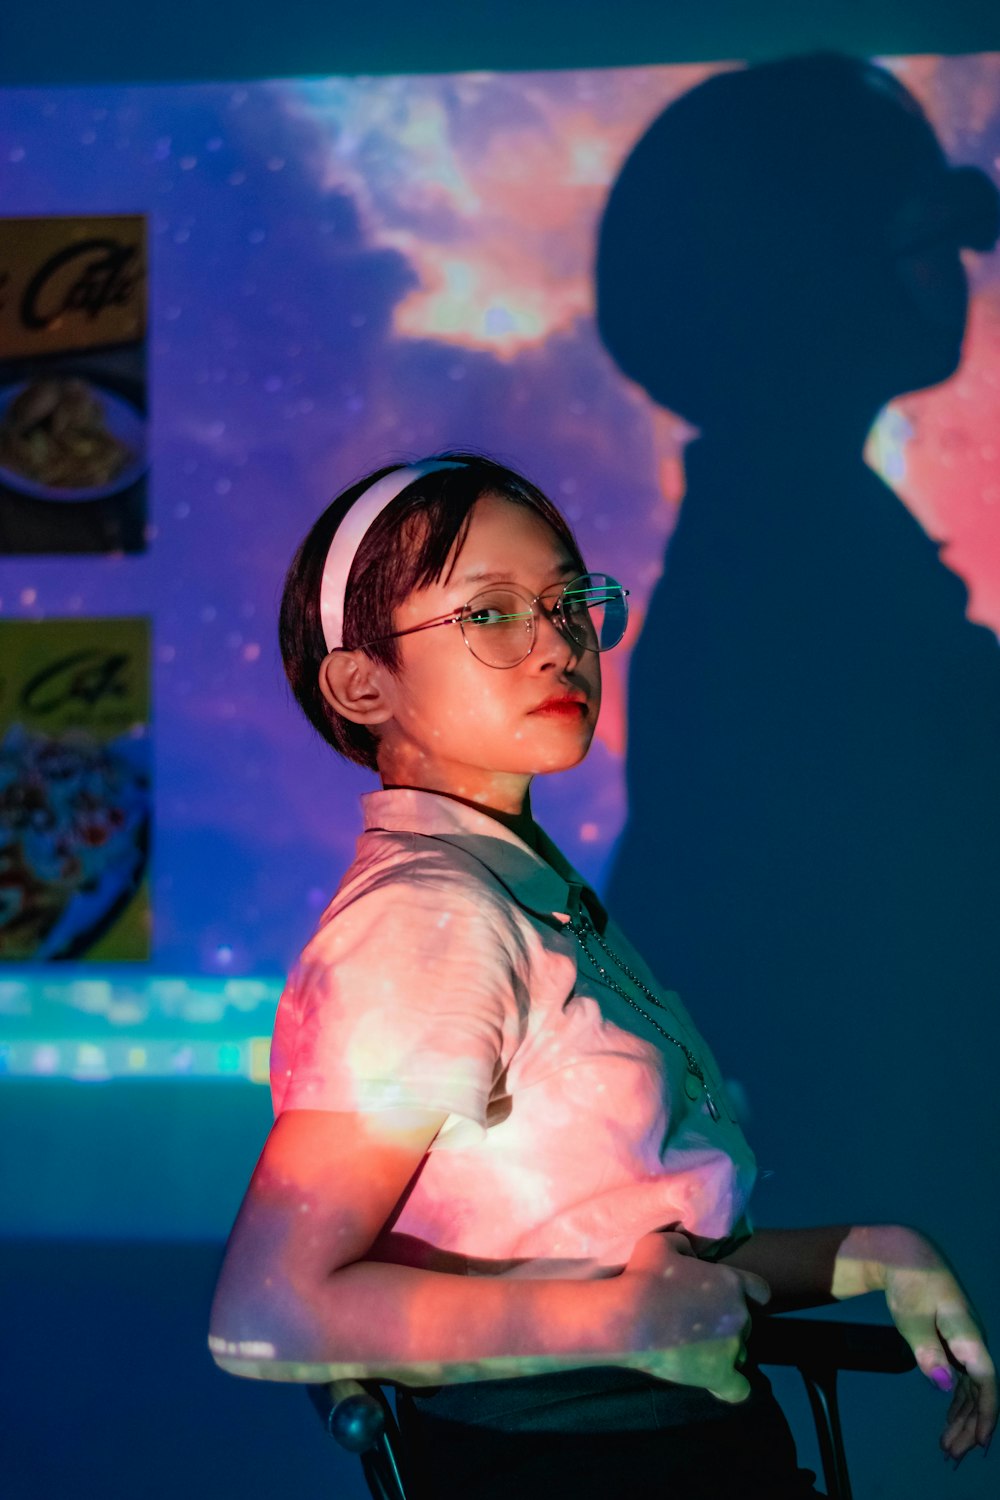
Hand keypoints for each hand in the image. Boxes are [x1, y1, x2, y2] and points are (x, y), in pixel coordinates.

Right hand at [617, 1229, 770, 1402]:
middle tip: (699, 1325)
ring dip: (726, 1351)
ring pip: (740, 1352)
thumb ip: (683, 1245)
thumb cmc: (645, 1276)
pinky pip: (738, 1388)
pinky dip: (732, 1387)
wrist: (632, 1316)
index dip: (748, 1295)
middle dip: (727, 1323)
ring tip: (699, 1352)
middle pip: (745, 1323)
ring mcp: (732, 1346)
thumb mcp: (661, 1244)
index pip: (759, 1290)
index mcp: (731, 1282)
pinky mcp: (719, 1373)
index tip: (730, 1299)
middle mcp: (739, 1314)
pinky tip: (717, 1385)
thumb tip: (689, 1253)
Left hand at [878, 1230, 995, 1462]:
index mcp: (969, 1334)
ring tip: (948, 1445)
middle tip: (953, 1453)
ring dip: (962, 1416)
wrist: (905, 1254)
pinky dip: (956, 1400)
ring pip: (971, 1387)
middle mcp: (973, 1341)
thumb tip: (945, 1385)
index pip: (986, 1380)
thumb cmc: (910, 1282)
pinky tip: (949, 1420)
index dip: (986, 1412)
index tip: (980, 1440)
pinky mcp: (954, 1343)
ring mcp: (965, 1343)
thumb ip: (928, 1352)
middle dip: (969, 1424)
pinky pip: (962, 1379)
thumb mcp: (912, 1318)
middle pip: (979, 1390)